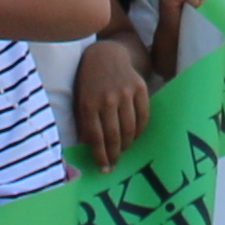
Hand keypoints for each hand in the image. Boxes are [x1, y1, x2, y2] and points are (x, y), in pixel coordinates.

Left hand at [71, 36, 149, 167]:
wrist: (106, 54)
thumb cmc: (89, 81)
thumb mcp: (80, 101)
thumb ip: (84, 123)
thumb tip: (89, 148)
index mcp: (89, 104)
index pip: (96, 138)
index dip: (101, 156)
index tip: (104, 169)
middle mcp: (107, 99)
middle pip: (114, 136)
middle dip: (115, 155)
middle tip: (115, 165)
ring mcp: (125, 93)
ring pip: (130, 128)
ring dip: (128, 144)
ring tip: (124, 150)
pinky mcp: (140, 87)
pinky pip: (143, 116)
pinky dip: (140, 130)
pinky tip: (134, 135)